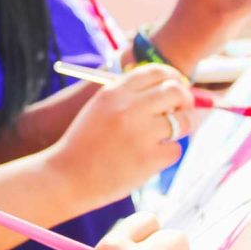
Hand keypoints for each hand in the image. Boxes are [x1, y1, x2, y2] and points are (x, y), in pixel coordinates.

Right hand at [45, 64, 193, 203]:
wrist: (65, 177)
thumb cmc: (84, 145)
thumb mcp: (99, 109)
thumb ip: (128, 97)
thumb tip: (170, 92)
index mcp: (114, 92)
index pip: (156, 72)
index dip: (173, 79)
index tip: (178, 88)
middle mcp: (129, 107)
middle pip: (175, 92)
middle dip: (185, 101)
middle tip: (181, 112)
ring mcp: (140, 133)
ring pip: (183, 121)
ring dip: (180, 129)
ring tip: (162, 139)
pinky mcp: (149, 158)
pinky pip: (175, 150)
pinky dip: (166, 155)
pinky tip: (147, 160)